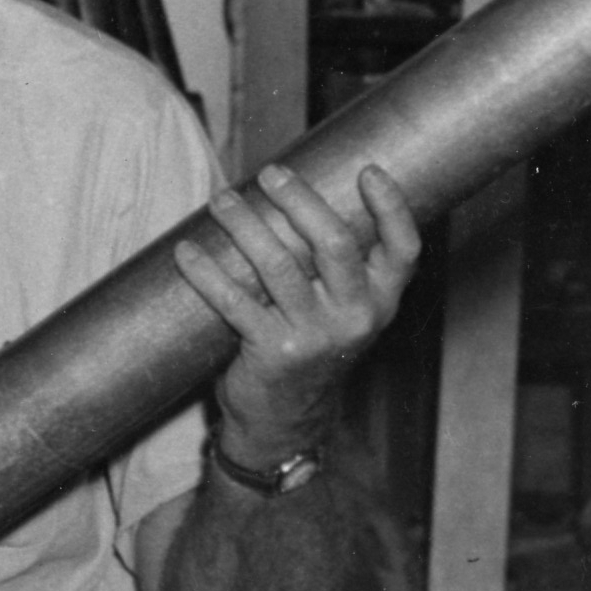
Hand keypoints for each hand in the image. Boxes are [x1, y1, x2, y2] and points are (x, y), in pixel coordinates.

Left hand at [172, 161, 425, 459]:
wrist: (286, 419)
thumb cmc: (309, 345)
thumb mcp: (341, 310)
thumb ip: (336, 264)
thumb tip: (297, 192)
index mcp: (381, 301)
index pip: (403, 250)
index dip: (392, 209)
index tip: (368, 171)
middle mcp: (356, 317)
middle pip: (335, 244)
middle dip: (299, 200)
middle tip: (270, 174)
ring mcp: (315, 336)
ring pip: (278, 264)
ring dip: (244, 224)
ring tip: (222, 200)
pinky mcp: (273, 352)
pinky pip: (234, 300)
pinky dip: (206, 271)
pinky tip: (186, 250)